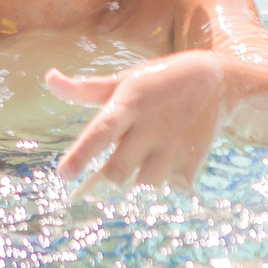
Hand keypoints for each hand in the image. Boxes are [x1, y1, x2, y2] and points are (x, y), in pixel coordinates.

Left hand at [49, 52, 223, 192]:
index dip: (82, 154)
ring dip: (134, 186)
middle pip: (118, 171)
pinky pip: (170, 188)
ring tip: (132, 176)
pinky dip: (162, 188)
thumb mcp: (127, 80)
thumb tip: (49, 78)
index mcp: (130, 104)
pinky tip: (162, 173)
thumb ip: (87, 89)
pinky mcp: (193, 159)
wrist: (217, 81)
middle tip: (95, 186)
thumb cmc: (160, 81)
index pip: (102, 131)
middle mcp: (151, 126)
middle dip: (105, 182)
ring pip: (143, 185)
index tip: (64, 174)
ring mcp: (174, 145)